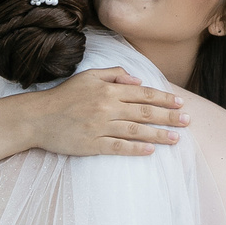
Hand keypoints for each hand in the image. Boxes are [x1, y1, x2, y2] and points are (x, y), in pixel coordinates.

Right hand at [14, 66, 186, 156]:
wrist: (37, 117)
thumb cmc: (64, 96)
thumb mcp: (88, 76)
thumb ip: (114, 74)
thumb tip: (137, 79)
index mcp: (108, 90)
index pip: (143, 94)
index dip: (164, 99)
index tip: (180, 103)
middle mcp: (107, 107)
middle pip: (145, 112)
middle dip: (169, 117)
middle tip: (188, 122)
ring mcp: (100, 126)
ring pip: (136, 131)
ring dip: (159, 135)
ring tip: (176, 139)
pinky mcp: (91, 144)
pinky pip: (118, 147)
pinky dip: (135, 149)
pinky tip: (150, 150)